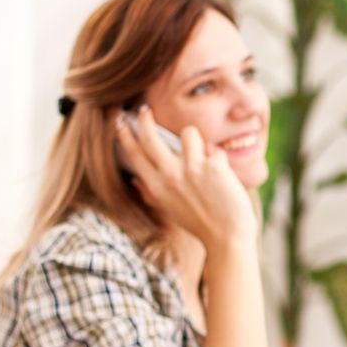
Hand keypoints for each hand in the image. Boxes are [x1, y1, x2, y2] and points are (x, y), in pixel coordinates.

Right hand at [116, 106, 258, 253]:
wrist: (227, 237)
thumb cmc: (200, 224)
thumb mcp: (169, 210)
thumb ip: (151, 192)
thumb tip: (135, 179)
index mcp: (157, 187)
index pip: (135, 154)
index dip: (125, 135)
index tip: (120, 120)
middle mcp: (170, 175)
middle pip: (150, 136)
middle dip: (144, 119)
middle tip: (145, 110)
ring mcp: (192, 169)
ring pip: (189, 132)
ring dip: (197, 141)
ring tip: (204, 156)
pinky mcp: (213, 166)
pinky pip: (215, 150)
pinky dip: (220, 160)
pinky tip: (224, 176)